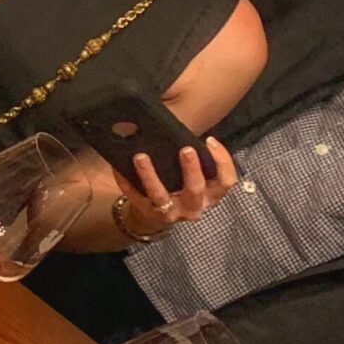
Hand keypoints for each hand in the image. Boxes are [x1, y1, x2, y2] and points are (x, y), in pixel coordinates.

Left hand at [106, 137, 237, 239]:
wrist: (154, 217)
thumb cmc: (179, 188)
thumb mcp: (192, 178)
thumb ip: (194, 160)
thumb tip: (180, 126)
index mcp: (209, 195)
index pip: (226, 182)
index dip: (222, 162)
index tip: (210, 141)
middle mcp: (194, 206)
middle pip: (196, 189)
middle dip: (191, 169)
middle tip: (185, 149)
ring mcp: (170, 213)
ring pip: (161, 196)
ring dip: (150, 175)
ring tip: (140, 156)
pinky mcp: (148, 213)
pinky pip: (135, 197)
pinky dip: (126, 182)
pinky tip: (117, 167)